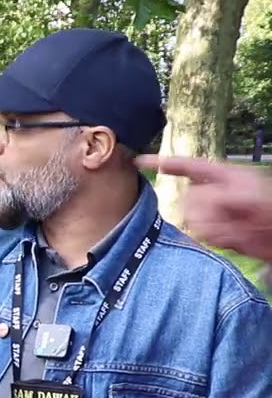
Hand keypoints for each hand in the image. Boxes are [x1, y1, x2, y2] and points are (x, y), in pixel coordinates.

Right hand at [138, 155, 271, 260]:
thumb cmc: (268, 205)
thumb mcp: (247, 191)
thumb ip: (218, 194)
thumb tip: (196, 201)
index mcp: (219, 175)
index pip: (185, 166)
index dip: (161, 163)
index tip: (138, 161)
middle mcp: (210, 192)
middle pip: (187, 199)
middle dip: (208, 209)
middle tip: (232, 213)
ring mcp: (211, 212)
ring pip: (192, 219)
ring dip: (215, 225)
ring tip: (237, 226)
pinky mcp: (213, 231)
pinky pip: (202, 234)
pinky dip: (219, 236)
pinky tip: (235, 235)